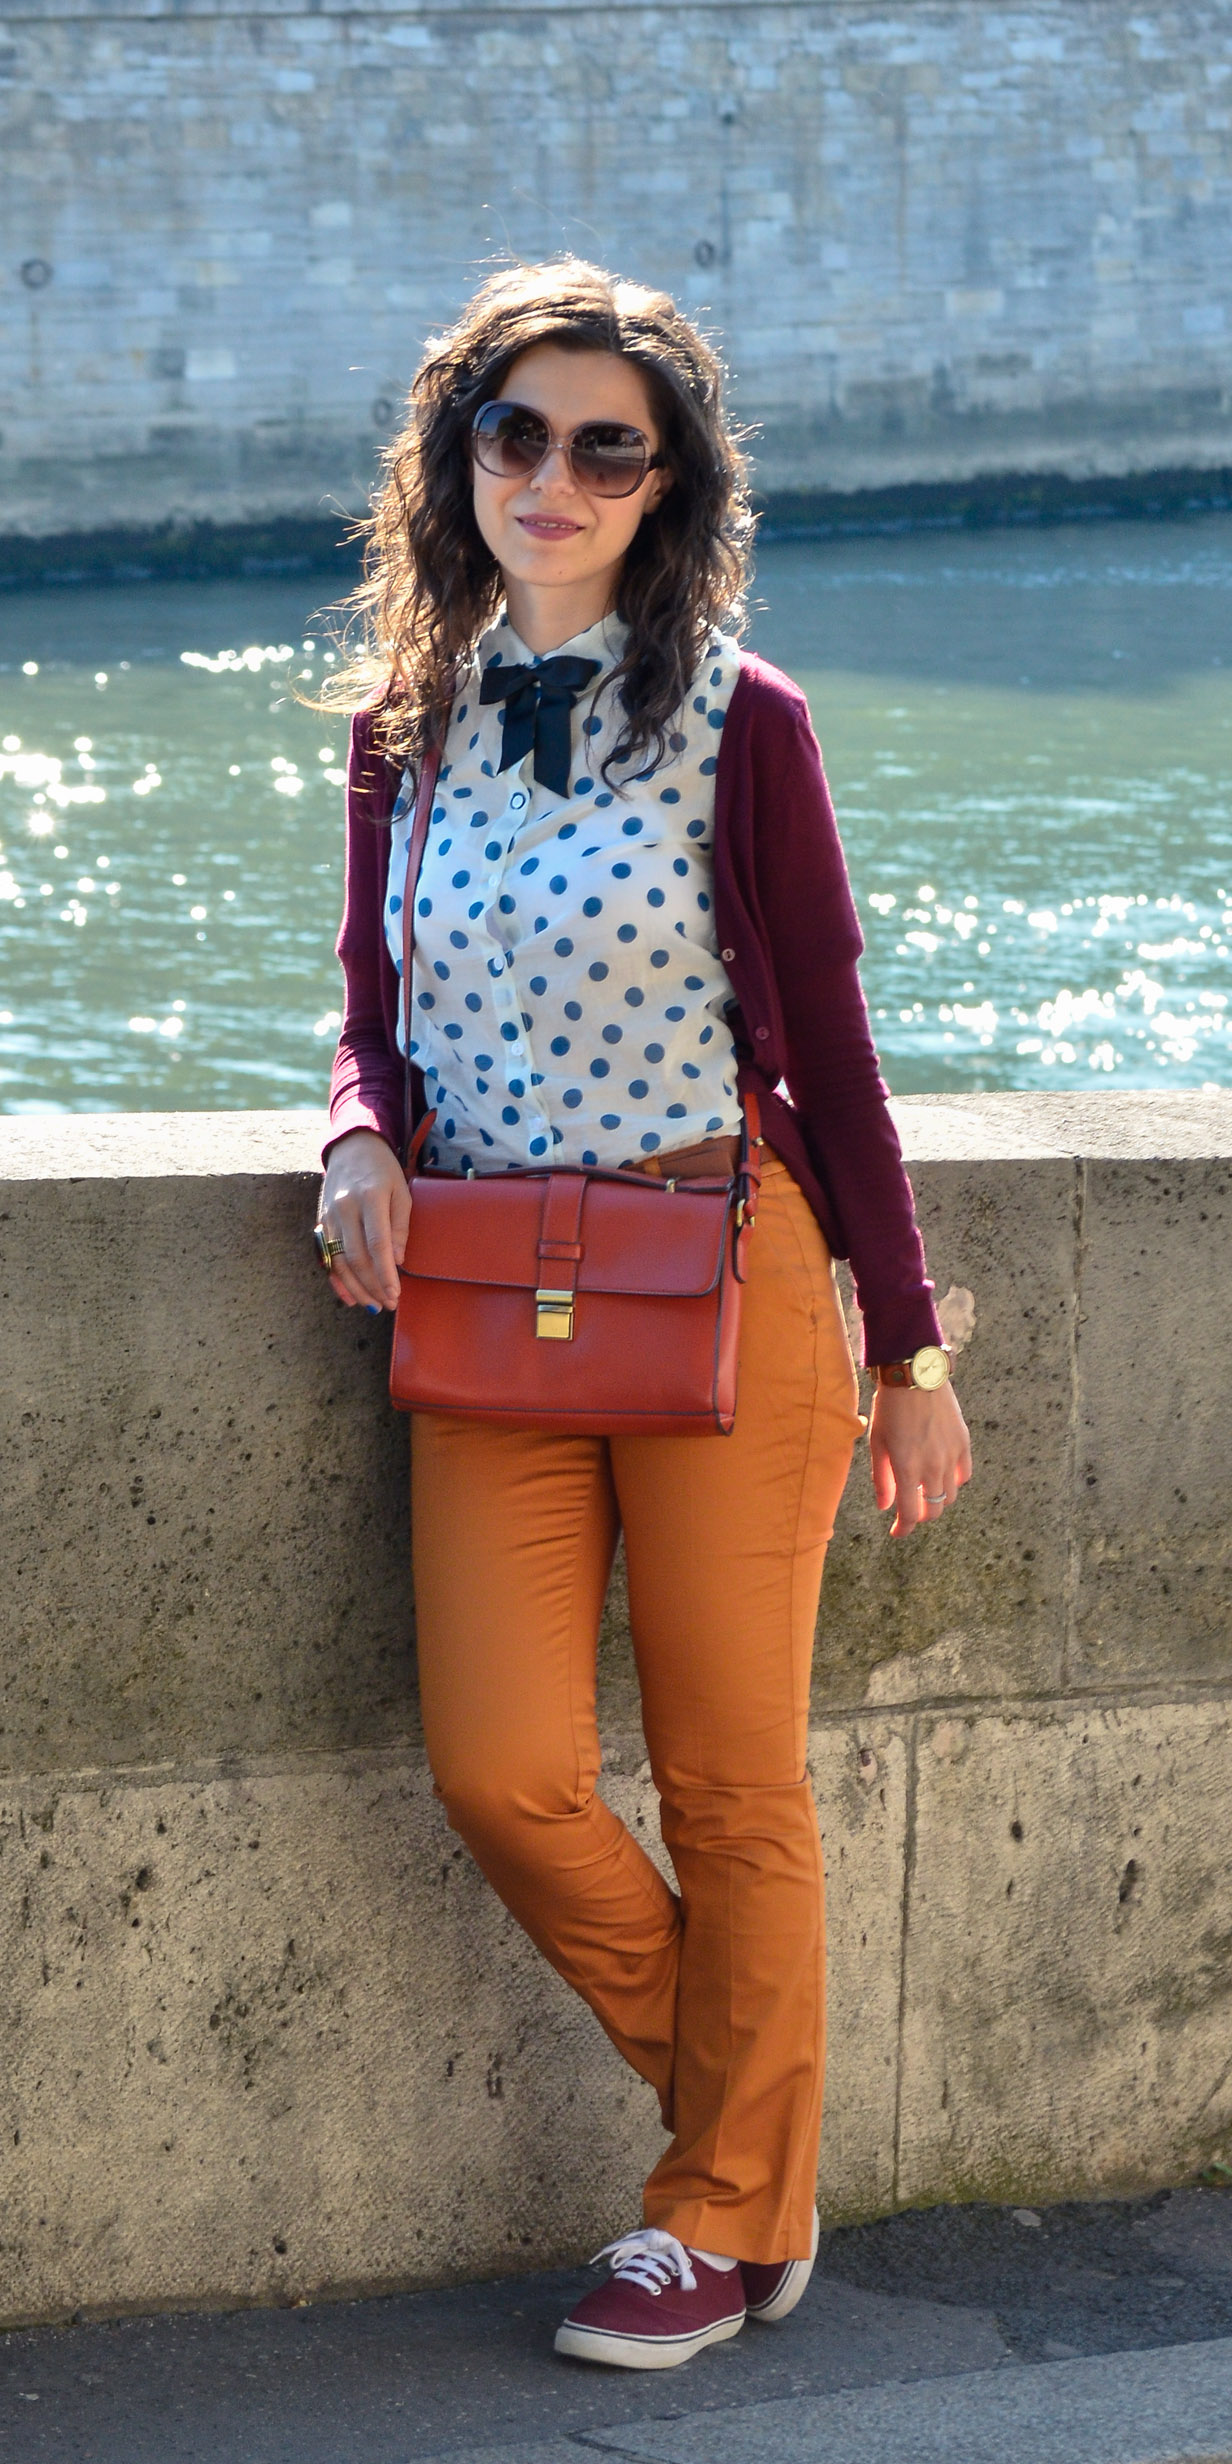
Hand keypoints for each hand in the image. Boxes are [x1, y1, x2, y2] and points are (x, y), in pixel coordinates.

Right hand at [316, 1130, 409, 1311]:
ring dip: (356, 1288)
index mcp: (369, 1198)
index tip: (395, 1294)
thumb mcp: (401, 1191)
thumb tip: (397, 1261)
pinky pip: (327, 1257)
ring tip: (372, 1305)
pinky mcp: (321, 1222)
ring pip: (339, 1261)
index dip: (385, 1274)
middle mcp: (345, 1209)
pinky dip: (337, 1280)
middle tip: (387, 1304)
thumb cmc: (383, 1170)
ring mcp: (329, 1217)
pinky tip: (349, 1296)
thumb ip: (400, 1226)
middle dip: (372, 1286)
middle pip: (356, 1258)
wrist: (351, 1147)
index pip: (377, 1245)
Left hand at [868, 1380, 971, 1537]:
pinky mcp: (963, 1443)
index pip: (911, 1514)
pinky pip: (964, 1475)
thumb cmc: (890, 1407)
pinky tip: (942, 1475)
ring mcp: (951, 1455)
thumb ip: (881, 1478)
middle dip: (920, 1516)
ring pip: (950, 1496)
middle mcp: (932, 1466)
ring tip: (924, 1491)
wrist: (915, 1374)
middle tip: (909, 1509)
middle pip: (933, 1509)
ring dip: (936, 1500)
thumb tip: (885, 1506)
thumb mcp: (877, 1442)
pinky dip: (953, 1482)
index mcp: (906, 1467)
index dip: (903, 1529)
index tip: (897, 1532)